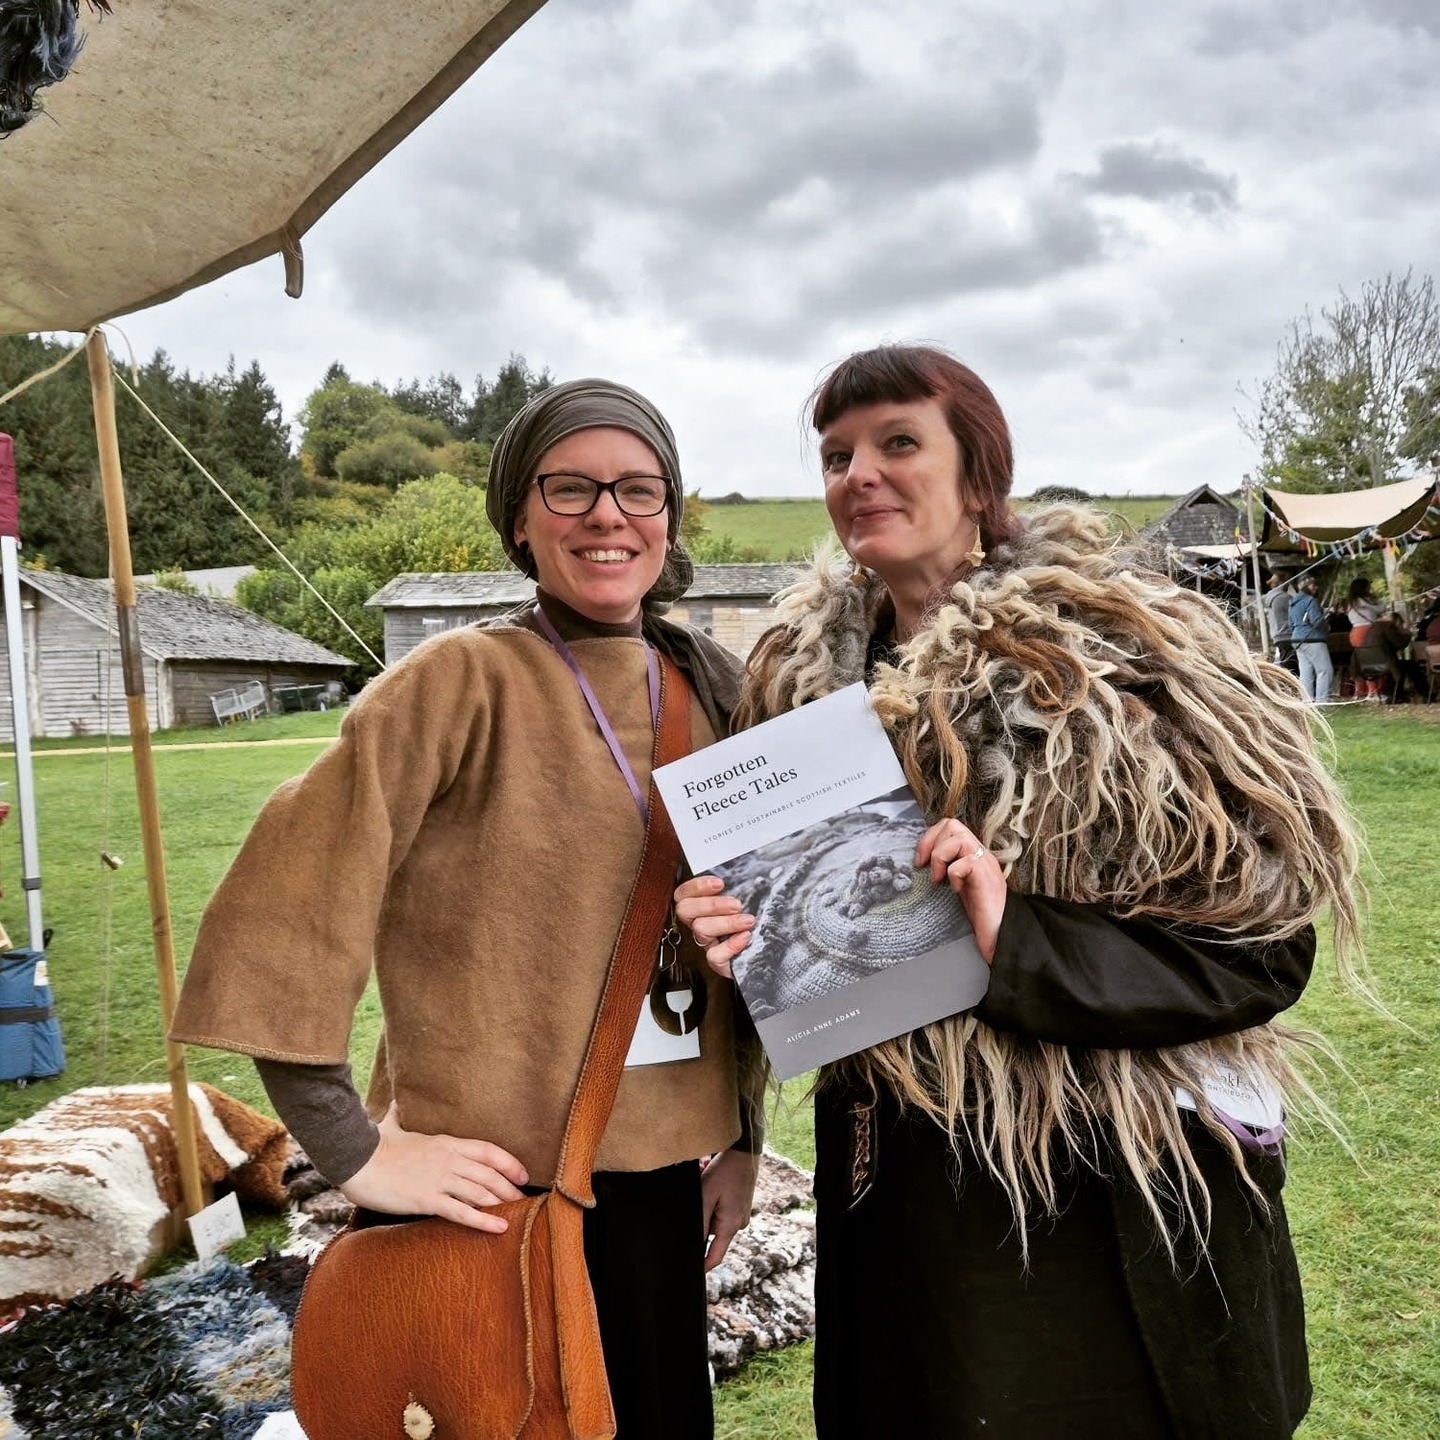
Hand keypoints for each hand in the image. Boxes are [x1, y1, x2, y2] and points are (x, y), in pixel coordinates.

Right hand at [340, 1103, 529, 1232]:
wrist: (356, 1159)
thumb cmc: (373, 1144)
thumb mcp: (392, 1124)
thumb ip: (401, 1114)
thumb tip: (400, 1101)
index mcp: (445, 1142)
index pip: (486, 1150)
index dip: (508, 1162)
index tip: (522, 1173)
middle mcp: (448, 1159)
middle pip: (489, 1174)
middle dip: (510, 1188)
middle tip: (526, 1200)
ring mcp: (439, 1179)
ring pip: (480, 1192)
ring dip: (502, 1204)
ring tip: (519, 1214)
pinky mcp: (427, 1199)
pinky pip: (462, 1212)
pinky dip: (484, 1221)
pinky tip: (500, 1228)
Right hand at [675, 874, 754, 979]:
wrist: (772, 953)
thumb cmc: (759, 921)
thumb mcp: (749, 898)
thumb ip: (738, 885)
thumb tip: (743, 867)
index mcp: (702, 908)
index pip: (683, 894)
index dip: (696, 886)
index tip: (720, 883)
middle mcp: (701, 924)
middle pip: (685, 910)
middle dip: (711, 904)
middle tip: (736, 904)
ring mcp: (708, 944)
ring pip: (701, 930)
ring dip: (727, 922)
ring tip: (748, 921)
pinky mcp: (719, 963)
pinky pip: (714, 956)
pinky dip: (730, 945)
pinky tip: (745, 937)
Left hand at [700, 1147, 759, 1270]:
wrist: (744, 1152)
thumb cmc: (724, 1171)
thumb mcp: (706, 1196)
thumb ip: (700, 1223)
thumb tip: (695, 1244)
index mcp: (731, 1226)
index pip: (714, 1257)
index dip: (702, 1266)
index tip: (689, 1272)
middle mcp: (738, 1224)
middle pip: (711, 1234)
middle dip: (701, 1220)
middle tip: (698, 1195)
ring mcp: (741, 1215)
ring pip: (715, 1220)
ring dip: (706, 1207)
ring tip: (705, 1182)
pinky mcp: (740, 1207)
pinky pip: (721, 1211)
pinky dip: (713, 1202)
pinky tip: (712, 1183)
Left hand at [914, 819, 1005, 963]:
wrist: (1000, 935)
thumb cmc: (979, 915)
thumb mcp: (958, 886)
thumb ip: (947, 870)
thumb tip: (920, 863)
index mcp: (973, 854)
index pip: (950, 826)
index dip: (929, 837)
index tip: (920, 861)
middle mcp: (981, 854)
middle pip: (952, 824)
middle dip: (931, 843)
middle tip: (926, 867)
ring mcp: (985, 864)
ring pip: (959, 837)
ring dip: (940, 857)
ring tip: (938, 879)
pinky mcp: (986, 877)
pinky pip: (965, 861)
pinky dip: (953, 874)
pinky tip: (955, 890)